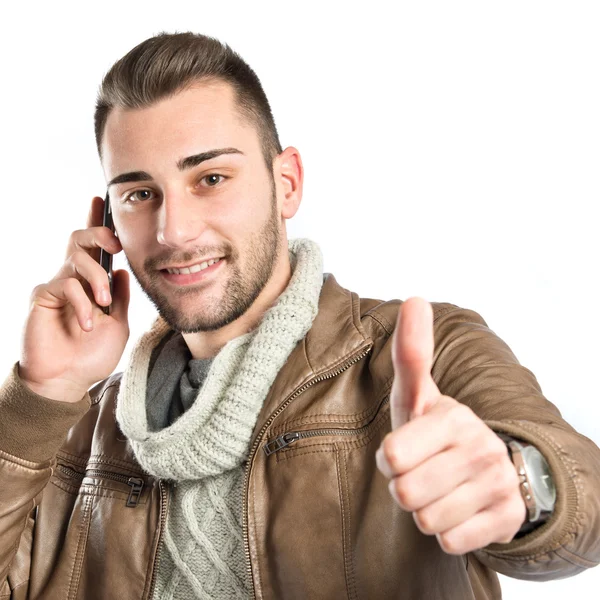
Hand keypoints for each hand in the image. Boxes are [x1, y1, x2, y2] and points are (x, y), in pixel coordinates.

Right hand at [18, 195, 129, 402]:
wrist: (67, 380)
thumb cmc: (92, 354)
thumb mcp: (118, 323)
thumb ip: (120, 297)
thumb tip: (124, 271)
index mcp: (92, 282)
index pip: (94, 246)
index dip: (96, 221)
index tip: (101, 198)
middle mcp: (72, 277)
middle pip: (81, 238)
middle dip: (100, 233)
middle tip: (116, 245)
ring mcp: (56, 284)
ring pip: (77, 257)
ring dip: (97, 279)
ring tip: (103, 305)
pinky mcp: (42, 295)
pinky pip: (66, 285)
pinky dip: (83, 304)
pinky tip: (87, 324)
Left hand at [375, 297, 526, 554]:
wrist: (489, 467)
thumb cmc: (434, 431)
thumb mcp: (417, 394)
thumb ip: (411, 352)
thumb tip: (415, 297)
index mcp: (451, 414)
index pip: (391, 457)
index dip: (389, 460)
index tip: (406, 449)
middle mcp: (480, 446)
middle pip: (405, 493)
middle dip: (405, 487)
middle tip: (422, 472)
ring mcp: (497, 483)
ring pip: (426, 520)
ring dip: (425, 510)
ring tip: (440, 489)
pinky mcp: (506, 519)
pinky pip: (450, 542)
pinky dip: (446, 532)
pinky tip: (459, 509)